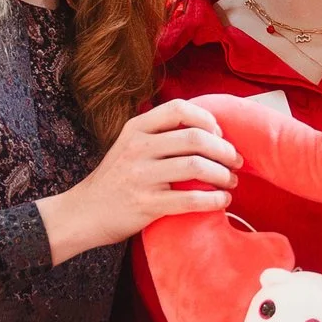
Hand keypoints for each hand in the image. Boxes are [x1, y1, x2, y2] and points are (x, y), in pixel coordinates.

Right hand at [37, 99, 239, 262]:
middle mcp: (137, 148)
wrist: (85, 212)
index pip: (179, 109)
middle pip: (195, 138)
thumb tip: (208, 128)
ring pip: (196, 167)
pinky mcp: (146, 204)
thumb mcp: (129, 145)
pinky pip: (190, 199)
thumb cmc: (117, 178)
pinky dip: (214, 200)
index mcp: (135, 129)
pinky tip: (222, 201)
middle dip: (224, 150)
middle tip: (236, 161)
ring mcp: (141, 176)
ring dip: (223, 175)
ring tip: (231, 181)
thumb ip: (159, 133)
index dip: (207, 118)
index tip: (220, 133)